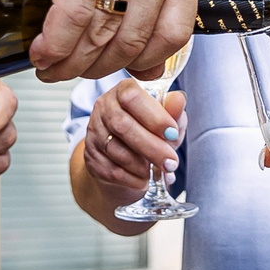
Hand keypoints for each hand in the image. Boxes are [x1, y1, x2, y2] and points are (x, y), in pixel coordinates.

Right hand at [4, 0, 193, 82]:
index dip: (144, 62)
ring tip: (50, 68)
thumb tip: (151, 72)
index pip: (175, 32)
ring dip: (70, 60)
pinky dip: (55, 42)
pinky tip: (42, 52)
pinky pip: (73, 14)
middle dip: (97, 67)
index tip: (116, 69)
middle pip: (133, 38)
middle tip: (70, 73)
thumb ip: (148, 10)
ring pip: (100, 31)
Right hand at [83, 82, 184, 197]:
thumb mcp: (168, 119)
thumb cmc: (151, 131)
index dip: (154, 116)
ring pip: (115, 150)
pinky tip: (143, 178)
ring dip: (141, 165)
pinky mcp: (90, 156)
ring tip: (158, 170)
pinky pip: (110, 170)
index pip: (132, 96)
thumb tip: (179, 99)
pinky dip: (132, 178)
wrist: (129, 156)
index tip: (172, 133)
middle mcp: (104, 107)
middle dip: (151, 147)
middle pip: (122, 126)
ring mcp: (94, 132)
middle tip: (170, 162)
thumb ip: (173, 110)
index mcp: (123, 91)